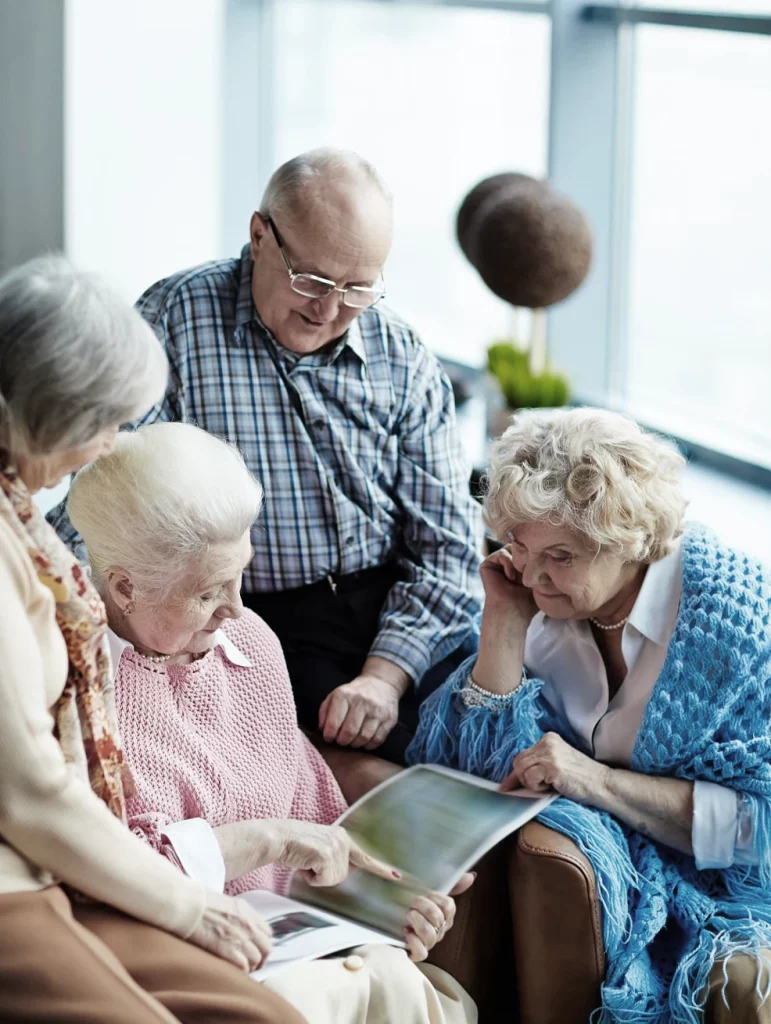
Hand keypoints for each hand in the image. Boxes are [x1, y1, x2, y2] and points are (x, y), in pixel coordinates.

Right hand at [188, 889, 272, 971]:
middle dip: (261, 958)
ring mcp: (239, 937)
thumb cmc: (201, 902)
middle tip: (253, 964)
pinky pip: (244, 966)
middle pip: (266, 948)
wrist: (189, 906)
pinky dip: (241, 971)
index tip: (257, 949)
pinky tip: (234, 970)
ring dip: (251, 966)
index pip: (267, 933)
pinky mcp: (228, 950)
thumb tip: (240, 928)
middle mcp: (248, 924)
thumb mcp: (227, 904)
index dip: (262, 944)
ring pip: (257, 959)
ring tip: (243, 969)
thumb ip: (239, 916)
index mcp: (248, 911)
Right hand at [270, 820, 400, 887]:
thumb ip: (334, 856)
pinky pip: (323, 880)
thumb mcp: (319, 847)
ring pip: (333, 880)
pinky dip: (311, 877)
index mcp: (342, 837)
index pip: (364, 857)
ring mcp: (335, 847)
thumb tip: (343, 872)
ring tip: (306, 862)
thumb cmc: (294, 845)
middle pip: (342, 876)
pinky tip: (304, 864)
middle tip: (310, 863)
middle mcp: (342, 840)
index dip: (381, 869)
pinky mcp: (326, 854)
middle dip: (325, 876)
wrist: (278, 837)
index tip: (397, 876)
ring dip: (317, 877)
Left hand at [319, 673, 400, 749]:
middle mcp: (362, 702)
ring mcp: (377, 710)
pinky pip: (377, 739)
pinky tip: (364, 741)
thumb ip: (325, 711)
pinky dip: (369, 744)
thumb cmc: (354, 693)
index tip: (329, 737)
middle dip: (342, 741)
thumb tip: (322, 729)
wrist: (381, 683)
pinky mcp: (389, 719)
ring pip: (364, 737)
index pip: (334, 722)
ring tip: (352, 741)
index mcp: (345, 695)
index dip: (329, 735)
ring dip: (355, 744)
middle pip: (349, 732)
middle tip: (341, 741)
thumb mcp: (335, 695)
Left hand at [403, 873, 474, 961]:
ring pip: (430, 935)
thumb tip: (472, 876)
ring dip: (417, 921)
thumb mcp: (430, 891)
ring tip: (408, 914)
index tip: (425, 893)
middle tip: (412, 902)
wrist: (394, 921)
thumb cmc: (416, 905)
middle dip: (423, 906)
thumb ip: (453, 884)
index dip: (435, 897)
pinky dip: (414, 941)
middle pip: (437, 918)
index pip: (448, 906)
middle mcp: (439, 930)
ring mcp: (429, 943)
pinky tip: (407, 931)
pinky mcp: (416, 953)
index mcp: (445, 916)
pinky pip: (421, 952)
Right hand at [480, 546, 537, 623]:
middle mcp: (506, 559)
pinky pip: (501, 553)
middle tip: (529, 573)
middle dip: (527, 557)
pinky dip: (509, 564)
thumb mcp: (539, 577)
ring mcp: (496, 561)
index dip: (535, 555)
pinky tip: (511, 577)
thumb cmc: (528, 599)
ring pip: (511, 548)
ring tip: (520, 577)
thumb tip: (548, 546)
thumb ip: (541, 561)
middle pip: (520, 544)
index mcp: (517, 561)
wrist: (513, 611)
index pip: (528, 547)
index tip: (538, 570)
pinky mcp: (487, 563)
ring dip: (518, 562)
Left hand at [500, 732, 609, 804]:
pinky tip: (553, 786)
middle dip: (524, 779)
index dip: (516, 773)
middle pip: (518, 762)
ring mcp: (550, 753)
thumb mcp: (556, 765)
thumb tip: (508, 782)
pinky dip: (537, 787)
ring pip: (521, 770)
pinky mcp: (552, 766)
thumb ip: (537, 766)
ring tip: (550, 785)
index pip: (521, 755)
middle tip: (541, 786)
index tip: (507, 786)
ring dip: (532, 784)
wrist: (602, 785)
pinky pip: (530, 778)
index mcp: (548, 738)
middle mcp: (547, 741)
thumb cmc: (579, 779)